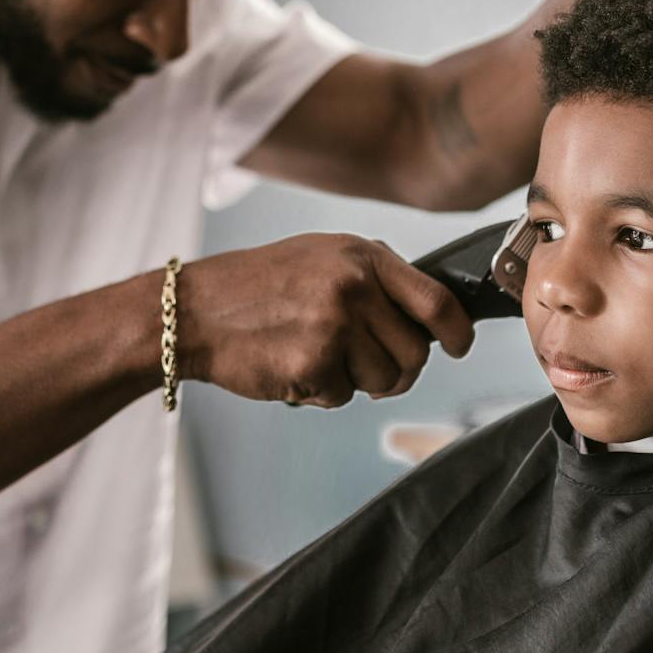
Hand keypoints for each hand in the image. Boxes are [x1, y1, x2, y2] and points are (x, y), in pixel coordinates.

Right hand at [176, 233, 475, 407]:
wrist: (194, 310)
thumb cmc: (256, 288)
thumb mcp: (321, 258)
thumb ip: (373, 279)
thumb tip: (427, 315)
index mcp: (362, 256)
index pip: (436, 300)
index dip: (456, 332)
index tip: (458, 346)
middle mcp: (355, 285)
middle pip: (416, 352)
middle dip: (399, 371)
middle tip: (369, 371)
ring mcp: (335, 324)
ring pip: (385, 380)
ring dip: (357, 383)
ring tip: (318, 359)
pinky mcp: (314, 362)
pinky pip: (343, 397)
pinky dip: (321, 393)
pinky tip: (292, 367)